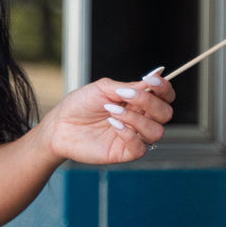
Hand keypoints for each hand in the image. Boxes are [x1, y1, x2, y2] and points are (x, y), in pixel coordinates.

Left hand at [42, 68, 174, 165]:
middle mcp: (140, 118)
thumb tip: (156, 74)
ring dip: (135, 119)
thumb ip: (130, 86)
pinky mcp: (125, 152)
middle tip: (123, 96)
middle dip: (148, 102)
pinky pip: (141, 147)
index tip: (150, 80)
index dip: (164, 88)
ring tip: (111, 111)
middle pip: (166, 113)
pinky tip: (113, 125)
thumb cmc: (79, 105)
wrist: (60, 126)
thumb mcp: (103, 88)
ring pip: (156, 131)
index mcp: (138, 101)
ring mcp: (134, 136)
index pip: (165, 96)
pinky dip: (129, 134)